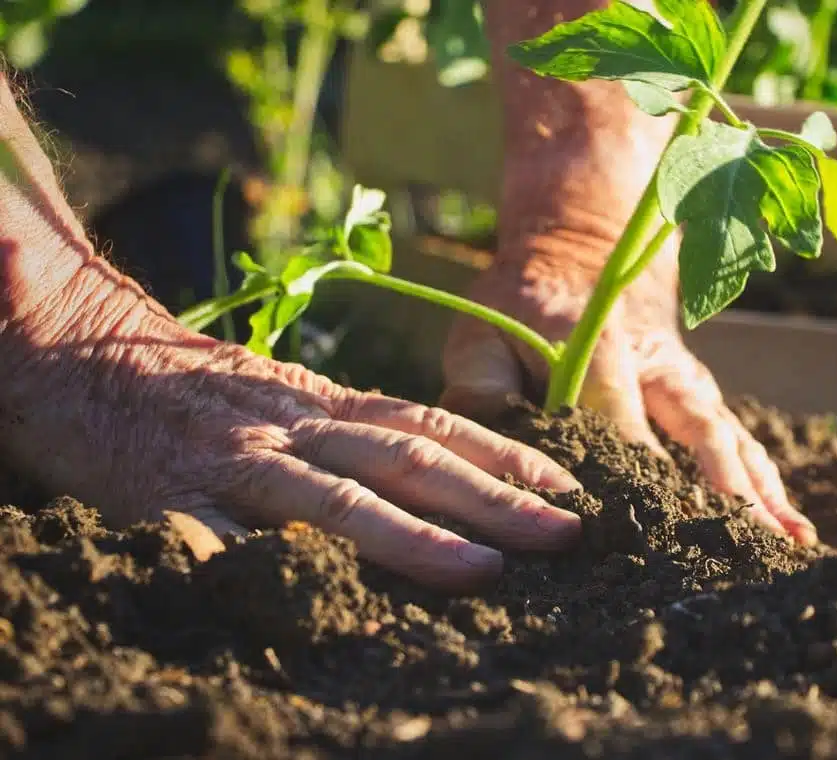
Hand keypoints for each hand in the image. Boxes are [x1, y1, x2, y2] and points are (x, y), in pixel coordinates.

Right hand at [3, 288, 582, 591]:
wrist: (81, 346)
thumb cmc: (195, 384)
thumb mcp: (285, 394)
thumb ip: (350, 429)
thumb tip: (440, 476)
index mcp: (325, 401)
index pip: (433, 425)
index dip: (506, 457)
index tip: (569, 489)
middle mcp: (296, 426)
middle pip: (408, 460)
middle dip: (494, 500)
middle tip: (565, 535)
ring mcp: (238, 461)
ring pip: (337, 499)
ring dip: (415, 538)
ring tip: (484, 570)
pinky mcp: (171, 497)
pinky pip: (222, 540)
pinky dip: (271, 570)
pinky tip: (319, 604)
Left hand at [440, 236, 817, 545]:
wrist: (583, 257)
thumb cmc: (523, 308)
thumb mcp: (484, 334)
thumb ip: (480, 389)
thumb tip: (488, 450)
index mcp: (599, 346)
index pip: (617, 411)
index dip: (631, 462)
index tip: (641, 520)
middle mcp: (658, 366)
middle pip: (698, 429)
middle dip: (722, 488)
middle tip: (744, 543)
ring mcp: (688, 384)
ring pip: (730, 440)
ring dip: (759, 491)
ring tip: (788, 543)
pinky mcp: (702, 400)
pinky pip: (740, 444)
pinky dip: (766, 486)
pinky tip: (791, 529)